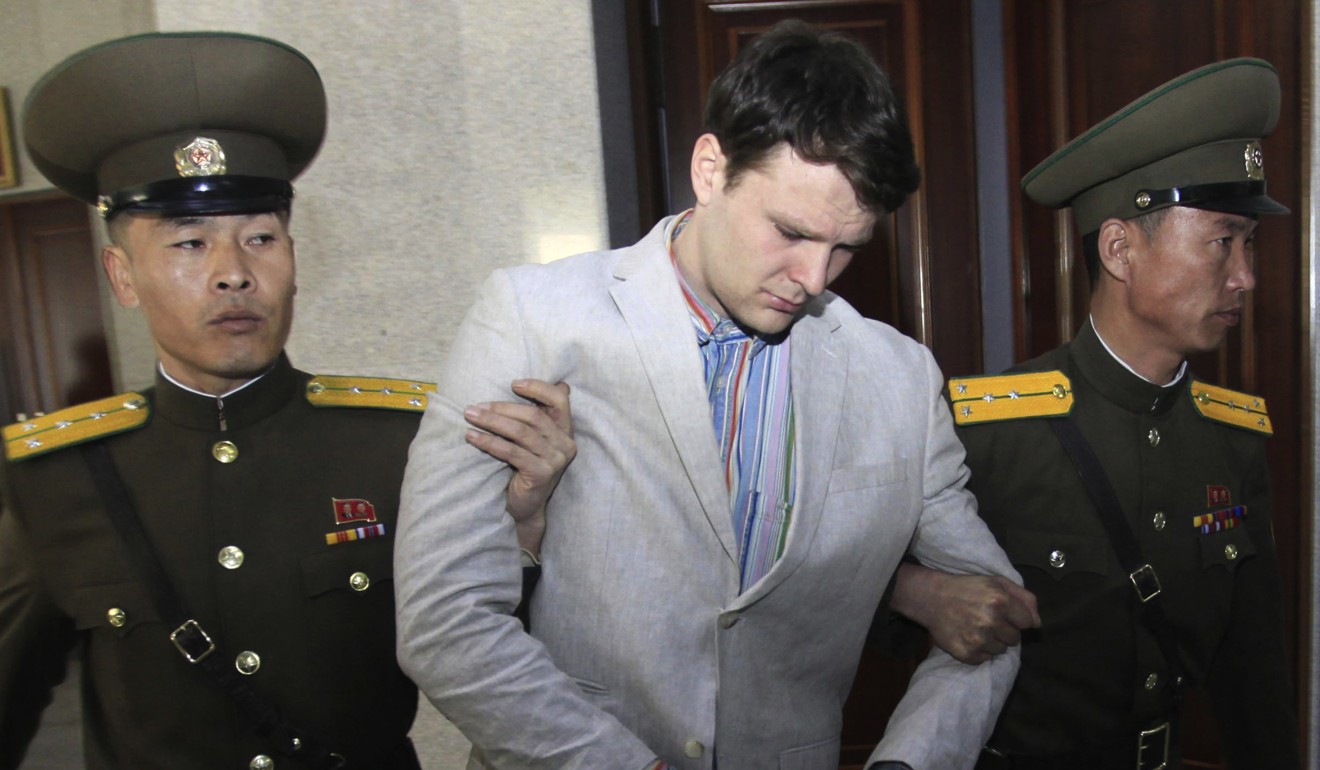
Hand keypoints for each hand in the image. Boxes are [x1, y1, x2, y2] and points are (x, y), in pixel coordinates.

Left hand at [463, 380, 574, 556]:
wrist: (525, 508)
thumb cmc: (525, 468)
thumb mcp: (533, 440)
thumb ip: (533, 417)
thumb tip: (520, 384)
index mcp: (566, 431)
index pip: (560, 399)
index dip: (538, 387)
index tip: (513, 384)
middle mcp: (565, 444)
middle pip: (533, 416)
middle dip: (501, 407)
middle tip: (475, 406)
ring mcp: (555, 461)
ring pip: (521, 432)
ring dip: (491, 422)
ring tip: (470, 416)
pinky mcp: (541, 474)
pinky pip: (511, 452)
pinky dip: (489, 442)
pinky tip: (472, 437)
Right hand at [890, 563, 1039, 664]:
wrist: (931, 598)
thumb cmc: (968, 588)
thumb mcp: (997, 582)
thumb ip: (1024, 598)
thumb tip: (1038, 624)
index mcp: (1000, 601)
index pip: (1027, 622)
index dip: (1016, 617)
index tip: (1004, 613)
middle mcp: (991, 622)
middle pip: (1014, 639)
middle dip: (1004, 630)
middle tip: (987, 619)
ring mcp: (979, 640)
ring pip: (1001, 650)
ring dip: (992, 641)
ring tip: (976, 627)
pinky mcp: (967, 654)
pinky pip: (986, 659)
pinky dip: (980, 651)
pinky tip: (969, 636)